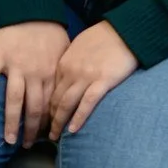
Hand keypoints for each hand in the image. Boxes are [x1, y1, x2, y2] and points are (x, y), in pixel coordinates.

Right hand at [0, 21, 69, 147]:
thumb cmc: (48, 28)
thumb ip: (62, 71)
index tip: (45, 137)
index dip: (47, 123)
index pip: (49, 105)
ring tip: (9, 139)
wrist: (31, 7)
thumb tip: (65, 91)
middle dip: (31, 131)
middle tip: (26, 146)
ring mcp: (15, 66)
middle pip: (33, 109)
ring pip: (14, 100)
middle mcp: (34, 74)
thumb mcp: (63, 51)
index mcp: (50, 73)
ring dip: (11, 122)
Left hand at [48, 22, 138, 136]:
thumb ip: (70, 63)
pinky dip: (79, 118)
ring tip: (55, 137)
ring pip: (66, 104)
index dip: (46, 108)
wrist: (124, 30)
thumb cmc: (104, 37)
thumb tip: (66, 77)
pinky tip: (73, 130)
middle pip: (54, 100)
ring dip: (59, 123)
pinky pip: (87, 103)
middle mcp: (71, 72)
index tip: (44, 120)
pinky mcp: (102, 81)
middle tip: (43, 134)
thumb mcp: (79, 47)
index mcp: (63, 63)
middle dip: (48, 119)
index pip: (50, 91)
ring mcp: (86, 77)